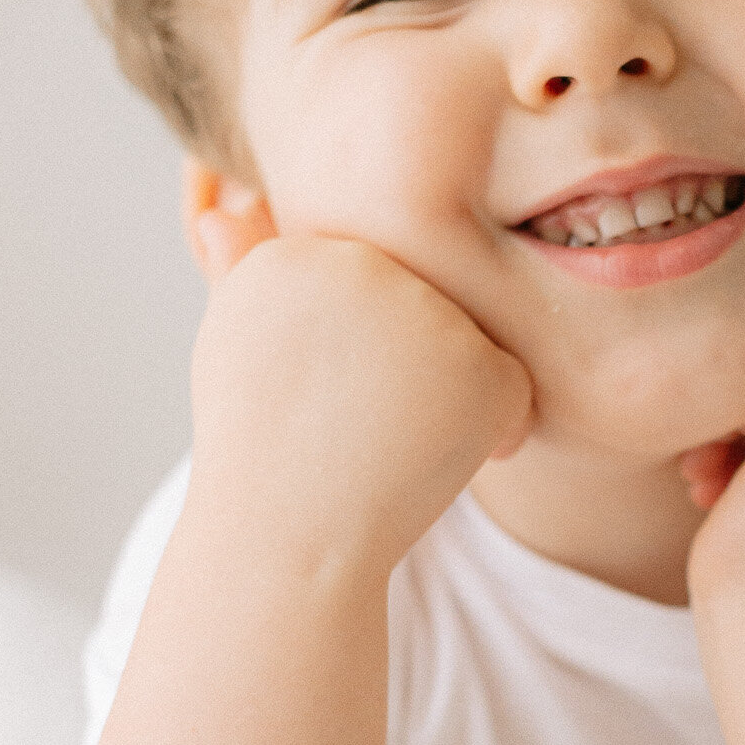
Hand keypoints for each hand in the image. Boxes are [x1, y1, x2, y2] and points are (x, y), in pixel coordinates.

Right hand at [188, 191, 533, 577]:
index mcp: (295, 251)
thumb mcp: (242, 346)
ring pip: (466, 344)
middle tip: (351, 428)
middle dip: (401, 369)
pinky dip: (492, 432)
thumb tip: (234, 202)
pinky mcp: (478, 365)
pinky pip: (510, 389)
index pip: (362, 286)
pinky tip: (431, 464)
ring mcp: (423, 312)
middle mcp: (360, 264)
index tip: (312, 403)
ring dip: (444, 399)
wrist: (288, 543)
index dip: (351, 355)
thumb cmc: (261, 452)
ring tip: (383, 445)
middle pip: (418, 306)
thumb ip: (245, 268)